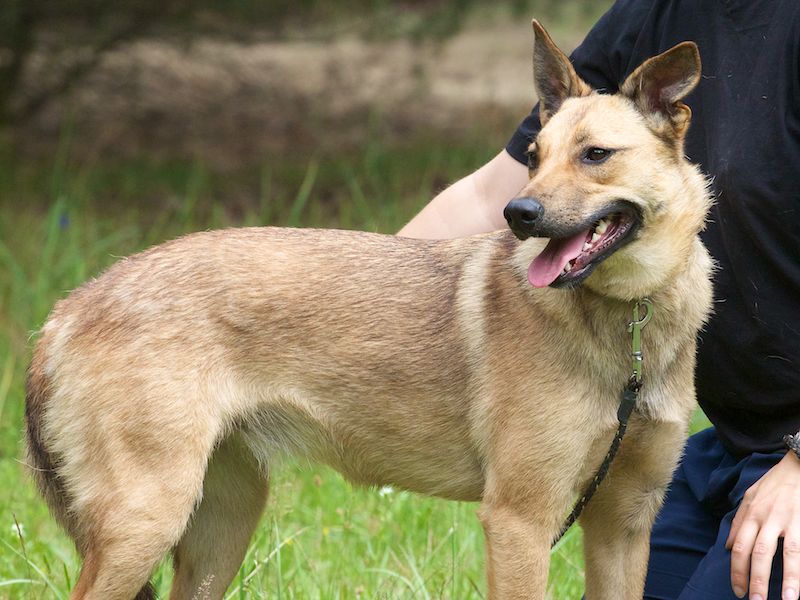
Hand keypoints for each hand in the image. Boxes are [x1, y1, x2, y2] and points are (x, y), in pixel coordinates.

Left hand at [726, 451, 799, 599]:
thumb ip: (738, 522)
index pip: (739, 547)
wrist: (798, 464)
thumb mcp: (749, 497)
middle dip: (754, 579)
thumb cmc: (775, 483)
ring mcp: (786, 520)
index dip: (737, 570)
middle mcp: (766, 518)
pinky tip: (798, 585)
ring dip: (783, 580)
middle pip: (757, 553)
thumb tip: (728, 546)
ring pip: (782, 553)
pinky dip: (799, 568)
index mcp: (750, 514)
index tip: (737, 589)